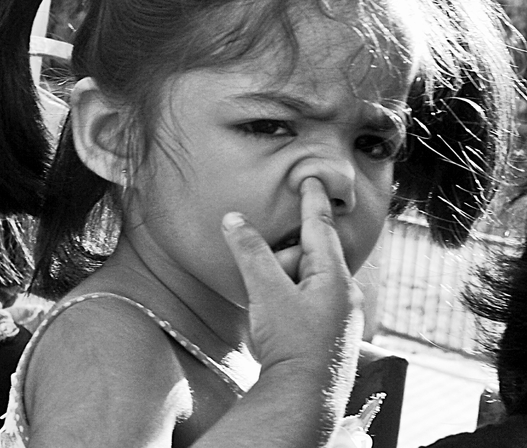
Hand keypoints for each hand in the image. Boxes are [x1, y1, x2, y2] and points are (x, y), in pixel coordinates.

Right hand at [222, 177, 362, 385]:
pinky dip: (292, 297)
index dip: (312, 199)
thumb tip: (233, 219)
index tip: (312, 177)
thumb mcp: (266, 291)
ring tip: (271, 309)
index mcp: (334, 277)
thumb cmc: (291, 345)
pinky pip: (310, 300)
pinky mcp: (332, 332)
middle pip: (310, 255)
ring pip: (308, 279)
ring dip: (286, 281)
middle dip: (285, 257)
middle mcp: (344, 293)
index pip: (321, 225)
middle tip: (267, 277)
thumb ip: (250, 252)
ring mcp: (340, 315)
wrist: (304, 400)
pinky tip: (279, 317)